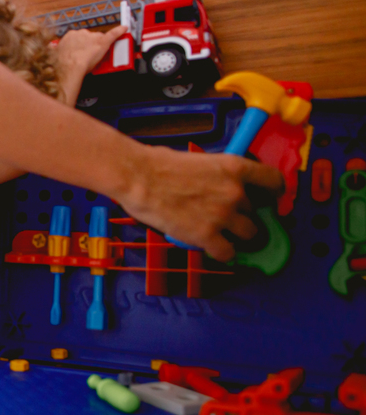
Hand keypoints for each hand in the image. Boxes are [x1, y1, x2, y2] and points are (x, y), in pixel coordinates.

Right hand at [55, 25, 127, 105]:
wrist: (70, 65)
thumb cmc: (62, 63)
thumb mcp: (55, 55)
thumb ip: (56, 51)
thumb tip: (49, 49)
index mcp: (70, 36)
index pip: (78, 38)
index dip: (80, 46)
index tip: (80, 51)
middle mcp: (81, 33)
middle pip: (89, 37)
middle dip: (90, 45)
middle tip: (87, 56)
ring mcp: (92, 37)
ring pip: (98, 38)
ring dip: (99, 45)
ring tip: (97, 55)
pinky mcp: (103, 41)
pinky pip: (113, 33)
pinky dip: (119, 31)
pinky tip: (124, 29)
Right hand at [119, 146, 284, 261]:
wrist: (138, 178)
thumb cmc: (157, 165)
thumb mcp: (198, 161)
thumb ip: (216, 175)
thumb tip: (218, 185)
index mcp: (234, 168)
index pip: (273, 181)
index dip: (275, 193)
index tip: (271, 199)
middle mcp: (235, 192)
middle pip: (256, 211)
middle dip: (244, 216)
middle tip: (229, 218)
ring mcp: (223, 215)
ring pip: (249, 234)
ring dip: (239, 236)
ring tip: (224, 235)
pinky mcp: (207, 236)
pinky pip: (228, 253)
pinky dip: (223, 253)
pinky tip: (214, 249)